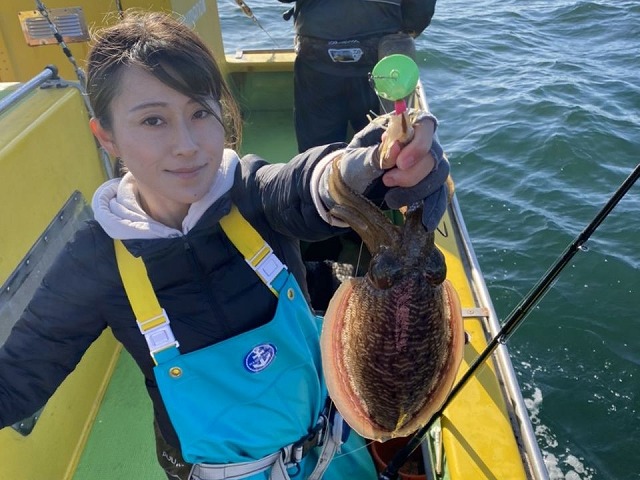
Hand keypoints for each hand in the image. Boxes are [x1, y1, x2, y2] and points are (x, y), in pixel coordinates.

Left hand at [318, 111, 449, 230]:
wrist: (352, 189)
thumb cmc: (353, 167)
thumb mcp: (356, 160)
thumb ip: (376, 153)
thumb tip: (396, 148)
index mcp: (403, 127)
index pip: (425, 125)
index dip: (418, 144)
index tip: (400, 162)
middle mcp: (421, 143)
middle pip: (433, 154)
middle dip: (412, 173)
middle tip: (387, 181)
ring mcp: (427, 166)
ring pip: (438, 176)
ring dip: (417, 191)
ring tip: (391, 199)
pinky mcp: (428, 186)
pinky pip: (439, 195)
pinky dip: (433, 208)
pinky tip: (425, 221)